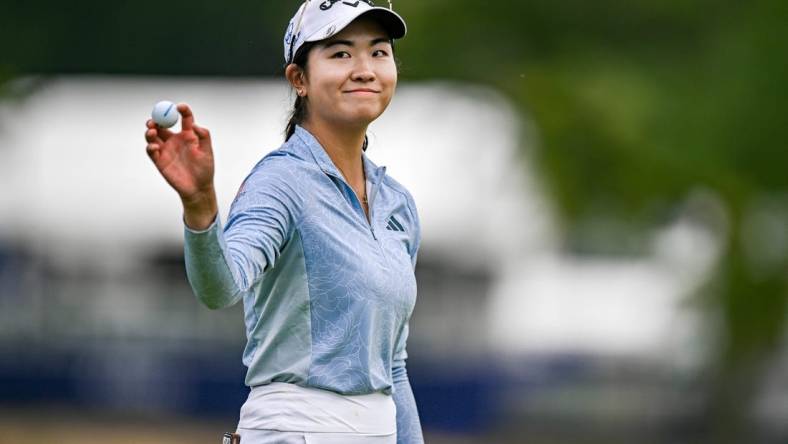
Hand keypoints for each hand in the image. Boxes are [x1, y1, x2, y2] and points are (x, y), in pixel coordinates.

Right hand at [145, 103, 217, 228]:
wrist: (198, 188)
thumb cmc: (205, 169)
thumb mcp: (207, 151)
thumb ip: (204, 136)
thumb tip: (195, 125)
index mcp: (188, 135)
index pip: (184, 118)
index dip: (182, 110)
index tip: (179, 107)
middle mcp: (175, 139)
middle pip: (162, 124)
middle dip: (156, 119)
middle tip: (155, 119)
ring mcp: (166, 149)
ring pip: (153, 136)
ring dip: (150, 131)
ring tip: (152, 131)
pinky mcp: (160, 160)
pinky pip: (151, 151)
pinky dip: (150, 146)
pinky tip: (154, 146)